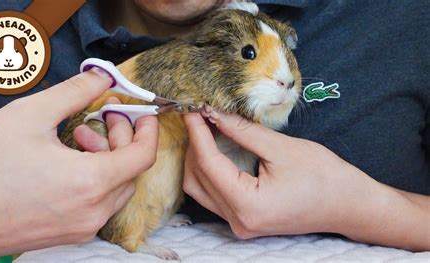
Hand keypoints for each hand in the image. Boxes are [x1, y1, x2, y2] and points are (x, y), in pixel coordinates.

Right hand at [0, 69, 157, 259]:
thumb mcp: (31, 115)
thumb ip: (75, 92)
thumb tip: (102, 77)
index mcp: (91, 182)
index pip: (143, 156)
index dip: (148, 130)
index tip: (142, 113)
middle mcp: (93, 211)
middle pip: (130, 170)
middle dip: (121, 139)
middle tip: (100, 119)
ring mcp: (81, 227)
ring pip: (115, 188)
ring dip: (106, 158)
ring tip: (77, 137)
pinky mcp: (68, 235)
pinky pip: (97, 204)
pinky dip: (93, 179)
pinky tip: (68, 163)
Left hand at [182, 112, 429, 250]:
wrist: (348, 206)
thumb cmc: (324, 177)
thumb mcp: (282, 148)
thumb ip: (243, 132)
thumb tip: (214, 114)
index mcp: (248, 204)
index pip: (208, 163)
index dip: (197, 133)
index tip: (192, 109)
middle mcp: (238, 220)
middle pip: (197, 178)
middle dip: (194, 145)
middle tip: (199, 116)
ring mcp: (239, 224)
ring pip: (200, 189)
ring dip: (198, 159)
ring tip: (206, 130)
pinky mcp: (243, 220)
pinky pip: (213, 195)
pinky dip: (210, 171)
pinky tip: (216, 149)